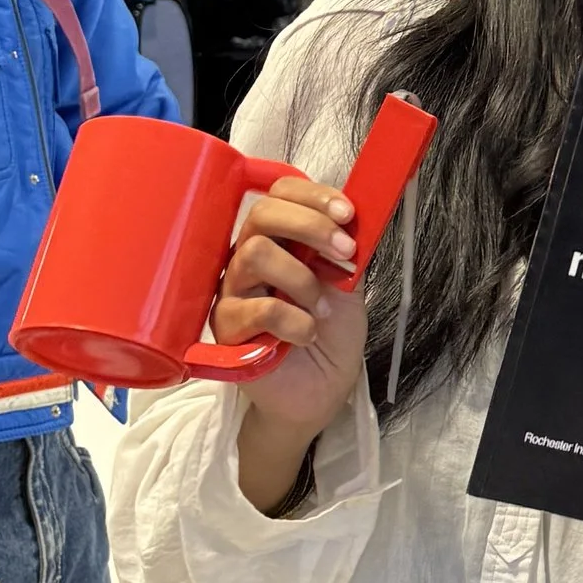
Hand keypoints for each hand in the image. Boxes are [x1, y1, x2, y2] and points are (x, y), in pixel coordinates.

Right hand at [210, 175, 363, 508]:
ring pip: (256, 254)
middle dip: (310, 226)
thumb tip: (354, 213)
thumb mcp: (349, 282)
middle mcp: (249, 257)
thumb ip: (344, 248)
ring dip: (302, 278)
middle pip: (261, 215)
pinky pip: (259, 307)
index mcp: (280, 239)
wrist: (323, 389)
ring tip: (321, 306)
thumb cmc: (331, 334)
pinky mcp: (227, 327)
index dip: (314, 196)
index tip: (349, 214)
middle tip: (344, 251)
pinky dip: (295, 319)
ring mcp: (234, 291)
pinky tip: (307, 333)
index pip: (280, 194)